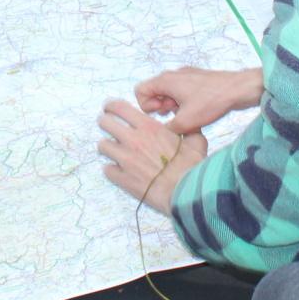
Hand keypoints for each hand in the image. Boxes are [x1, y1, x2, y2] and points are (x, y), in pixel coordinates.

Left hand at [98, 99, 206, 215]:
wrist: (185, 193)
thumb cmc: (191, 167)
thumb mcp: (196, 142)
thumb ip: (189, 129)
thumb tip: (190, 124)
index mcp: (148, 127)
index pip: (119, 108)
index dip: (111, 106)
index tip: (109, 109)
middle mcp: (133, 140)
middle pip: (105, 123)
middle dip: (105, 123)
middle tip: (109, 127)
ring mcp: (125, 159)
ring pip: (102, 145)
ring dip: (107, 146)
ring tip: (113, 150)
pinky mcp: (123, 178)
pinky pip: (107, 169)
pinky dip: (111, 169)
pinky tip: (118, 170)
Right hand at [136, 66, 262, 133]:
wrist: (238, 89)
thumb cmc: (211, 102)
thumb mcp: (186, 122)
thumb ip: (167, 129)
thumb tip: (160, 135)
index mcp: (166, 80)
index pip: (140, 91)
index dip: (145, 106)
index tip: (161, 115)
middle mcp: (173, 74)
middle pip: (153, 91)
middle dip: (159, 107)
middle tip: (173, 117)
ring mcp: (186, 75)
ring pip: (168, 92)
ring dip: (171, 105)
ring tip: (184, 116)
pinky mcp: (196, 79)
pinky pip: (180, 90)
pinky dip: (182, 101)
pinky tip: (194, 111)